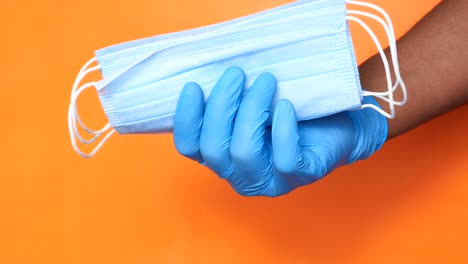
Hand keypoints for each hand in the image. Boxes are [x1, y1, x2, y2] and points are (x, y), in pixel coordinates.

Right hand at [173, 67, 386, 196]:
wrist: (338, 121)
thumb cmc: (289, 107)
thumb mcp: (252, 101)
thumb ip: (228, 98)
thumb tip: (205, 71)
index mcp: (222, 157)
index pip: (189, 147)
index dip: (186, 118)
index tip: (194, 85)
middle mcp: (240, 174)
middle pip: (214, 149)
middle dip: (221, 107)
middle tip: (236, 73)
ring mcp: (270, 181)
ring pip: (244, 153)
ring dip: (251, 111)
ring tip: (266, 81)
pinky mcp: (300, 176)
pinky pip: (284, 158)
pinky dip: (283, 128)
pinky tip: (286, 106)